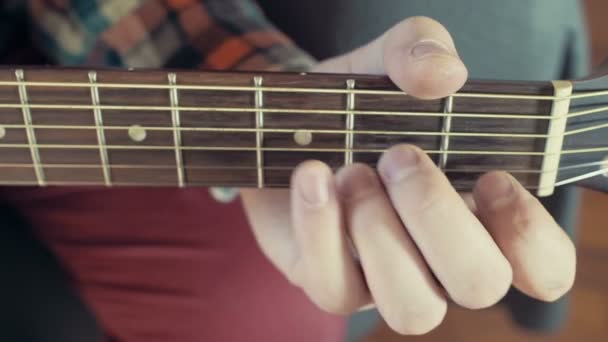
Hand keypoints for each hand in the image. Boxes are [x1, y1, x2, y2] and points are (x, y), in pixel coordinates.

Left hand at [240, 17, 575, 334]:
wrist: (289, 124)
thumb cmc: (359, 105)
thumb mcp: (390, 59)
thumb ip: (422, 47)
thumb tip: (443, 74)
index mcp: (479, 216)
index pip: (543, 268)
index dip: (528, 235)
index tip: (491, 177)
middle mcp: (440, 259)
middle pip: (478, 285)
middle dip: (437, 215)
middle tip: (398, 156)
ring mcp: (386, 279)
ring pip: (413, 309)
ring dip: (382, 233)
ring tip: (353, 171)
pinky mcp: (330, 283)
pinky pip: (336, 291)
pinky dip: (322, 229)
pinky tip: (312, 176)